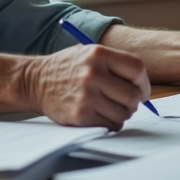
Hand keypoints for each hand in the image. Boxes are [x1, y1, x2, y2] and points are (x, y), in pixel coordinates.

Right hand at [22, 44, 150, 129]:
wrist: (35, 81)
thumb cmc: (67, 68)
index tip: (142, 90)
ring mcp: (86, 96)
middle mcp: (93, 74)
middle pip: (133, 95)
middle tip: (126, 102)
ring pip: (124, 113)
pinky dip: (110, 123)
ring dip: (122, 114)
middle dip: (134, 102)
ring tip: (110, 107)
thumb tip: (143, 87)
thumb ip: (115, 65)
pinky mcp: (80, 115)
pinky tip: (99, 114)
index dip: (144, 83)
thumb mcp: (89, 54)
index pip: (137, 69)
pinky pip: (110, 125)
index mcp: (98, 54)